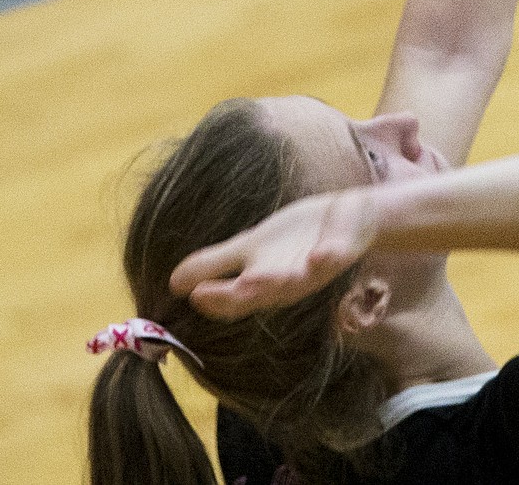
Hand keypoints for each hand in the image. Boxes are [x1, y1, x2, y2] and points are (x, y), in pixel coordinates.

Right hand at [169, 188, 380, 320]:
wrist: (346, 219)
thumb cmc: (296, 237)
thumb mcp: (251, 248)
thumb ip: (216, 264)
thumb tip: (172, 282)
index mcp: (264, 282)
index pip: (235, 298)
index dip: (214, 299)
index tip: (190, 295)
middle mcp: (288, 281)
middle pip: (262, 293)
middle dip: (241, 295)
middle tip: (213, 296)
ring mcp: (317, 266)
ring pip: (296, 281)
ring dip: (278, 282)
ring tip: (256, 281)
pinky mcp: (342, 248)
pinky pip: (335, 256)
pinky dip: (327, 258)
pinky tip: (318, 256)